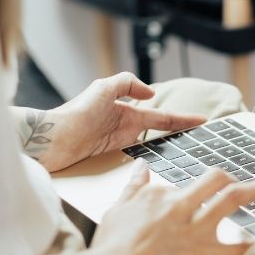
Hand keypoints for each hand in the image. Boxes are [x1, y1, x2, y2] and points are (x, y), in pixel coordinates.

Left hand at [32, 72, 205, 170]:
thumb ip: (127, 83)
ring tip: (189, 155)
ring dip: (168, 150)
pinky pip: (136, 161)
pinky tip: (161, 170)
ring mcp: (118, 145)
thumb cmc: (75, 114)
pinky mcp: (110, 160)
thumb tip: (151, 94)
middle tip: (202, 140)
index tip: (202, 121)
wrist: (51, 140)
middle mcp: (124, 128)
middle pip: (159, 131)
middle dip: (179, 134)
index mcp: (126, 112)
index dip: (182, 119)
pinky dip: (150, 163)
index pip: (162, 116)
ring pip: (150, 147)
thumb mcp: (103, 88)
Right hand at [91, 160, 254, 254]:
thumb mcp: (117, 209)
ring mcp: (196, 227)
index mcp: (161, 194)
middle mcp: (182, 204)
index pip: (186, 185)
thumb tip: (142, 167)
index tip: (198, 205)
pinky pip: (237, 248)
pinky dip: (254, 246)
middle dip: (237, 176)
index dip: (194, 194)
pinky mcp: (204, 252)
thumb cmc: (110, 246)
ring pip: (233, 198)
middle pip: (217, 179)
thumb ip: (134, 187)